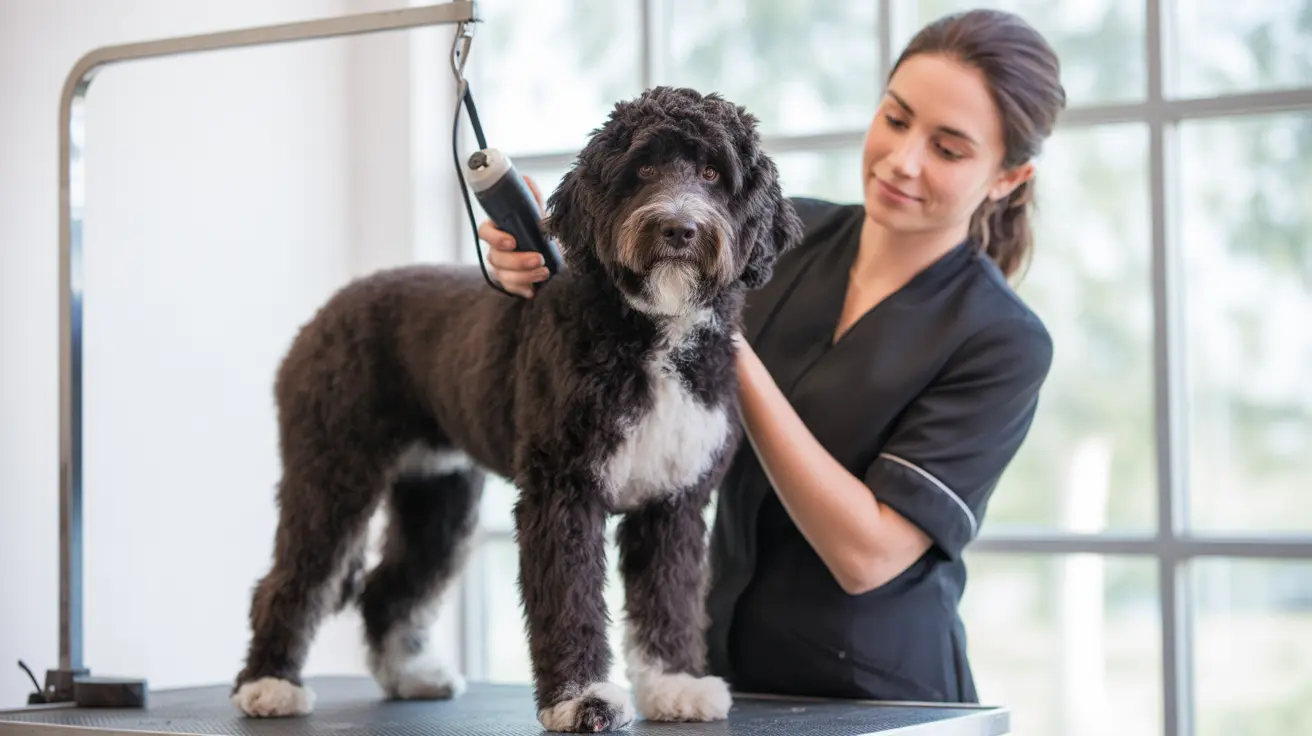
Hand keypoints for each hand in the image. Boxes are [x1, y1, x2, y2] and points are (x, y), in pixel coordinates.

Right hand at [478, 175, 551, 298]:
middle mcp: (496, 249)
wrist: (558, 249)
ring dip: (524, 275)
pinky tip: (534, 290)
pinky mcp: (512, 282)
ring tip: (545, 272)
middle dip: (517, 260)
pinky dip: (522, 290)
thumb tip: (525, 178)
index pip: (485, 232)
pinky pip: (510, 289)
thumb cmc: (542, 229)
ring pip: (503, 275)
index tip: (512, 242)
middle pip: (495, 257)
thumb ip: (531, 197)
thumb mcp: (538, 212)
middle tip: (539, 258)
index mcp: (499, 228)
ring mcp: (502, 267)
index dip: (495, 238)